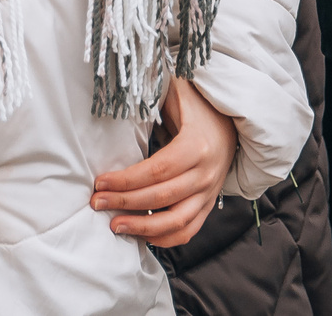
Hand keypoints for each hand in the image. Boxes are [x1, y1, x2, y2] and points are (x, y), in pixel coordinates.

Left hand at [91, 75, 238, 245]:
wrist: (234, 121)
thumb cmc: (199, 105)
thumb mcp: (179, 93)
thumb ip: (154, 94)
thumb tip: (123, 93)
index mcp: (197, 145)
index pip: (157, 170)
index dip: (126, 180)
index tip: (100, 182)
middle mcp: (206, 172)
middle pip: (161, 197)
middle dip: (124, 203)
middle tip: (97, 203)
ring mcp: (210, 191)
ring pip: (176, 221)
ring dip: (142, 227)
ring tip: (115, 226)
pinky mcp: (209, 203)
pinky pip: (189, 230)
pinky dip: (165, 238)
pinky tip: (141, 234)